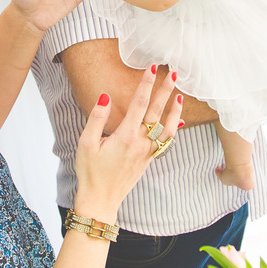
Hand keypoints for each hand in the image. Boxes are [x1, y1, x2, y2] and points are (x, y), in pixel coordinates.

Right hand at [71, 66, 182, 218]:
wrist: (101, 200)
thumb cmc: (90, 171)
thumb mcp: (86, 143)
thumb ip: (97, 118)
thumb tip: (105, 97)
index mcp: (125, 136)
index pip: (139, 103)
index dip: (146, 84)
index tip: (152, 68)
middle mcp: (140, 143)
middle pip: (157, 112)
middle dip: (165, 90)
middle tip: (174, 73)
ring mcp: (146, 152)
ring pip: (167, 128)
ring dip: (174, 111)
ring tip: (180, 96)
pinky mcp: (148, 160)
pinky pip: (165, 142)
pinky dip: (172, 130)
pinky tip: (177, 123)